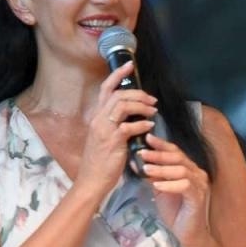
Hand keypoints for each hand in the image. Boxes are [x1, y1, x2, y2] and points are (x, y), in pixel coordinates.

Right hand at [78, 61, 157, 191]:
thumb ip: (117, 125)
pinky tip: (149, 127)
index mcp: (97, 117)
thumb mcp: (107, 138)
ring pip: (122, 105)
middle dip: (137, 93)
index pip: (106, 89)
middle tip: (152, 99)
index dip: (117, 75)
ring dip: (141, 106)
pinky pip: (128, 127)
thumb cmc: (101, 161)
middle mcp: (98, 119)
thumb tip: (136, 117)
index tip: (130, 65)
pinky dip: (141, 125)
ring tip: (153, 110)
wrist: (92, 180)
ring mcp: (104, 129)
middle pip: (117, 94)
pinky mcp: (112, 141)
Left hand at [139, 132, 212, 245]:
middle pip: (178, 157)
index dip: (162, 144)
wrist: (188, 233)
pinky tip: (157, 186)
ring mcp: (200, 185)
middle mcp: (197, 174)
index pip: (176, 152)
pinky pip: (185, 186)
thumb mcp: (160, 190)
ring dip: (162, 169)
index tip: (147, 138)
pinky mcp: (198, 197)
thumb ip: (153, 176)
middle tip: (142, 152)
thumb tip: (138, 162)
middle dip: (159, 154)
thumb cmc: (175, 212)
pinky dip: (170, 184)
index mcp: (189, 170)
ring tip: (145, 169)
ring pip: (181, 170)